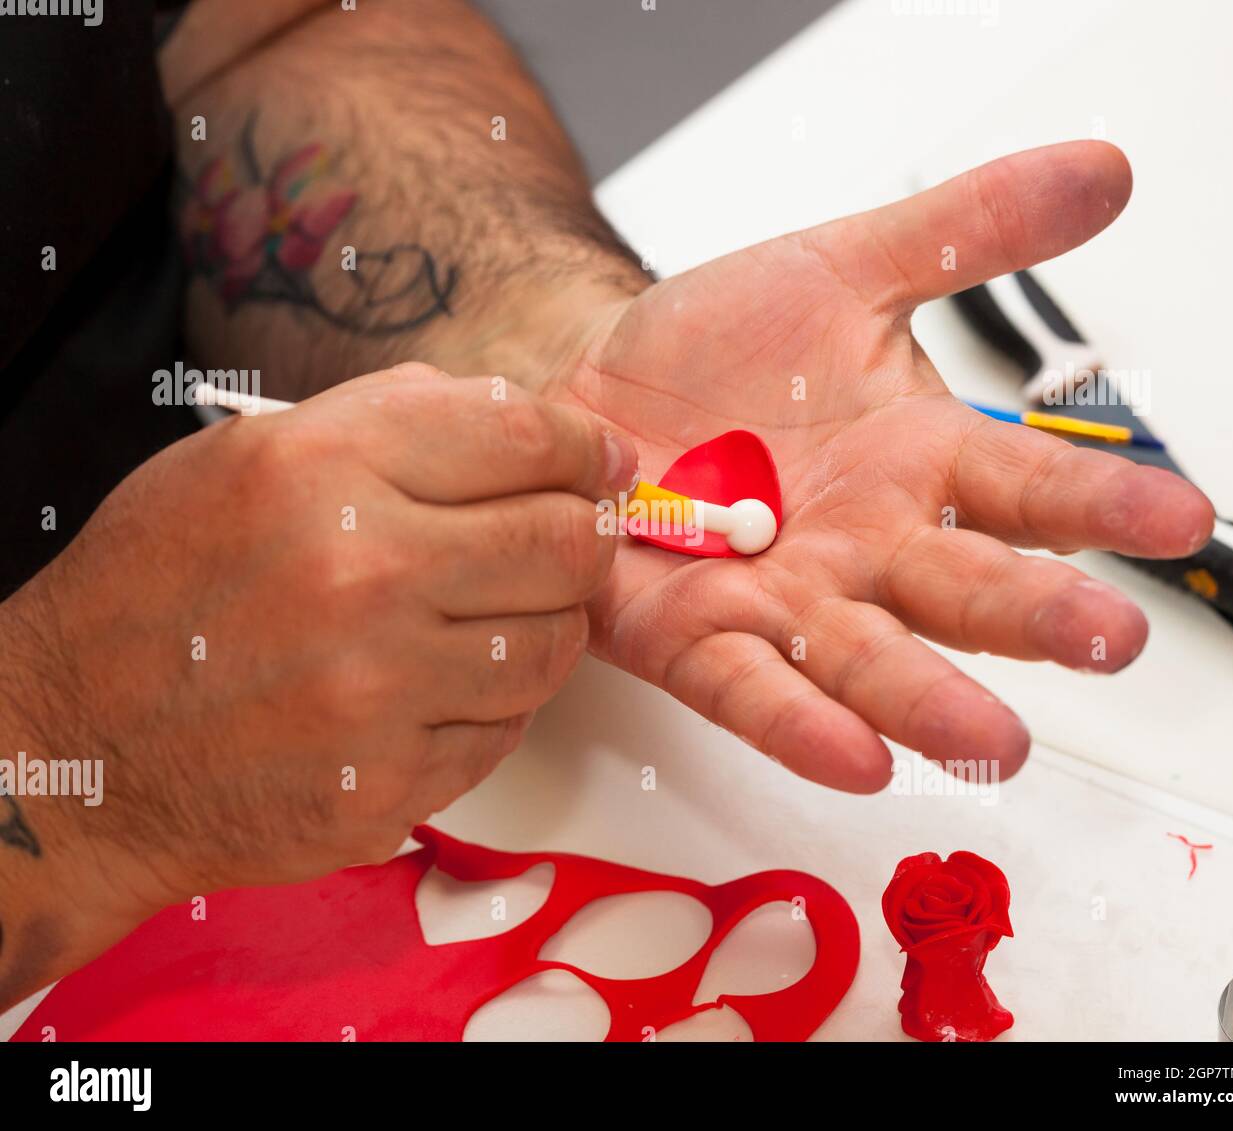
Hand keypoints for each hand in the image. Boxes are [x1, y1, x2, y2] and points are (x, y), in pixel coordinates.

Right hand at [2, 366, 633, 925]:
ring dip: (544, 625)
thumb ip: (386, 420)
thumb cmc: (159, 592)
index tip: (601, 461)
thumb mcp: (244, 457)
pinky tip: (438, 686)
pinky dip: (493, 705)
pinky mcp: (388, 784)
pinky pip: (506, 730)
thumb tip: (520, 418)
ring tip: (490, 616)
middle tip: (568, 540)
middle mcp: (360, 574)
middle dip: (584, 537)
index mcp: (322, 469)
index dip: (585, 446)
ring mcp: (377, 691)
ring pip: (554, 646)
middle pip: (566, 544)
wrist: (76, 749)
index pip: (525, 436)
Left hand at [549, 142, 1213, 791]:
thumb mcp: (842, 271)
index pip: (1025, 484)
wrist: (593, 396)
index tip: (1181, 517)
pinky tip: (854, 758)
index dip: (1101, 501)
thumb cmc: (717, 351)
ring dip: (930, 699)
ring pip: (870, 659)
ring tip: (993, 741)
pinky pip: (753, 688)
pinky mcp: (699, 640)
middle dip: (1035, 615)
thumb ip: (965, 232)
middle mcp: (867, 548)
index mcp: (915, 462)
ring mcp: (786, 603)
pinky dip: (800, 722)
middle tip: (1108, 641)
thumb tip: (1102, 171)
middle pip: (964, 587)